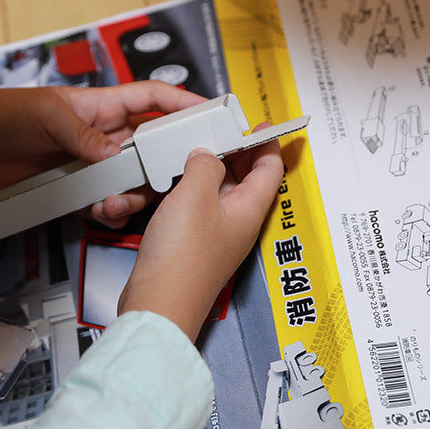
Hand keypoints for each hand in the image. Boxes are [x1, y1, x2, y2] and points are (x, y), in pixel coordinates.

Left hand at [0, 81, 205, 227]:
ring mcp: (97, 165)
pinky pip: (109, 203)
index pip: (154, 100)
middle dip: (166, 166)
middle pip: (154, 149)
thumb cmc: (7, 115)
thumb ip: (85, 135)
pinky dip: (109, 212)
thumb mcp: (49, 115)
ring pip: (135, 183)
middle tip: (175, 180)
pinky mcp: (83, 189)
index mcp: (104, 107)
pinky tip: (99, 211)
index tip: (209, 114)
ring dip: (132, 197)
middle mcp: (107, 137)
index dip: (184, 104)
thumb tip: (114, 155)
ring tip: (116, 203)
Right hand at [117, 126, 283, 340]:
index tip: (260, 125)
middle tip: (221, 130)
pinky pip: (201, 207)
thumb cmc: (182, 256)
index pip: (270, 169)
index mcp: (249, 210)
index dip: (267, 144)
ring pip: (222, 192)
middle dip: (238, 152)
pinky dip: (194, 188)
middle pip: (248, 179)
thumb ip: (205, 166)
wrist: (159, 303)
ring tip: (197, 148)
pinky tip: (177, 179)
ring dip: (213, 169)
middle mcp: (237, 223)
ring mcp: (216, 234)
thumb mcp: (195, 196)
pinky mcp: (195, 243)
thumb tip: (206, 155)